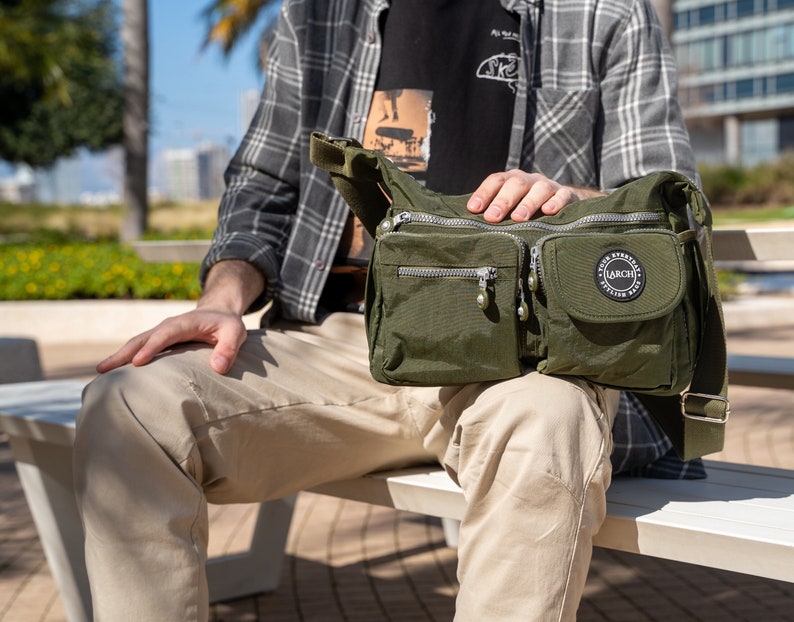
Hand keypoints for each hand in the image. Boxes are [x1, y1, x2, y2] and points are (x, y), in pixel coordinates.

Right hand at [96, 306, 247, 374]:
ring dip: (118, 356)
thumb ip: (229, 349)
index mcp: (184, 323)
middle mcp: (167, 326)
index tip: (137, 362)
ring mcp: (160, 333)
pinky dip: (125, 358)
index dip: (151, 348)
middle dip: (122, 353)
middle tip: (103, 369)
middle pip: (142, 339)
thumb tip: (219, 368)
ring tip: (100, 372)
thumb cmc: (227, 324)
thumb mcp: (235, 333)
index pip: (165, 335)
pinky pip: (139, 348)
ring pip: (135, 343)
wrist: (218, 312)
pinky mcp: (158, 341)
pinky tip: (114, 373)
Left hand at [466, 170, 605, 222]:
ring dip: (528, 203)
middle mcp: (529, 180)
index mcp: (512, 181)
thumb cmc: (528, 210)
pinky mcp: (567, 195)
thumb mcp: (511, 209)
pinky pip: (563, 196)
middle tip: (493, 217)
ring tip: (519, 218)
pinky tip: (548, 212)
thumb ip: (495, 214)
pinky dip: (556, 202)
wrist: (564, 204)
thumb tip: (468, 228)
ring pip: (539, 189)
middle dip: (503, 200)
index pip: (496, 181)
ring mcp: (549, 186)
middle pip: (516, 184)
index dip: (484, 193)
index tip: (473, 208)